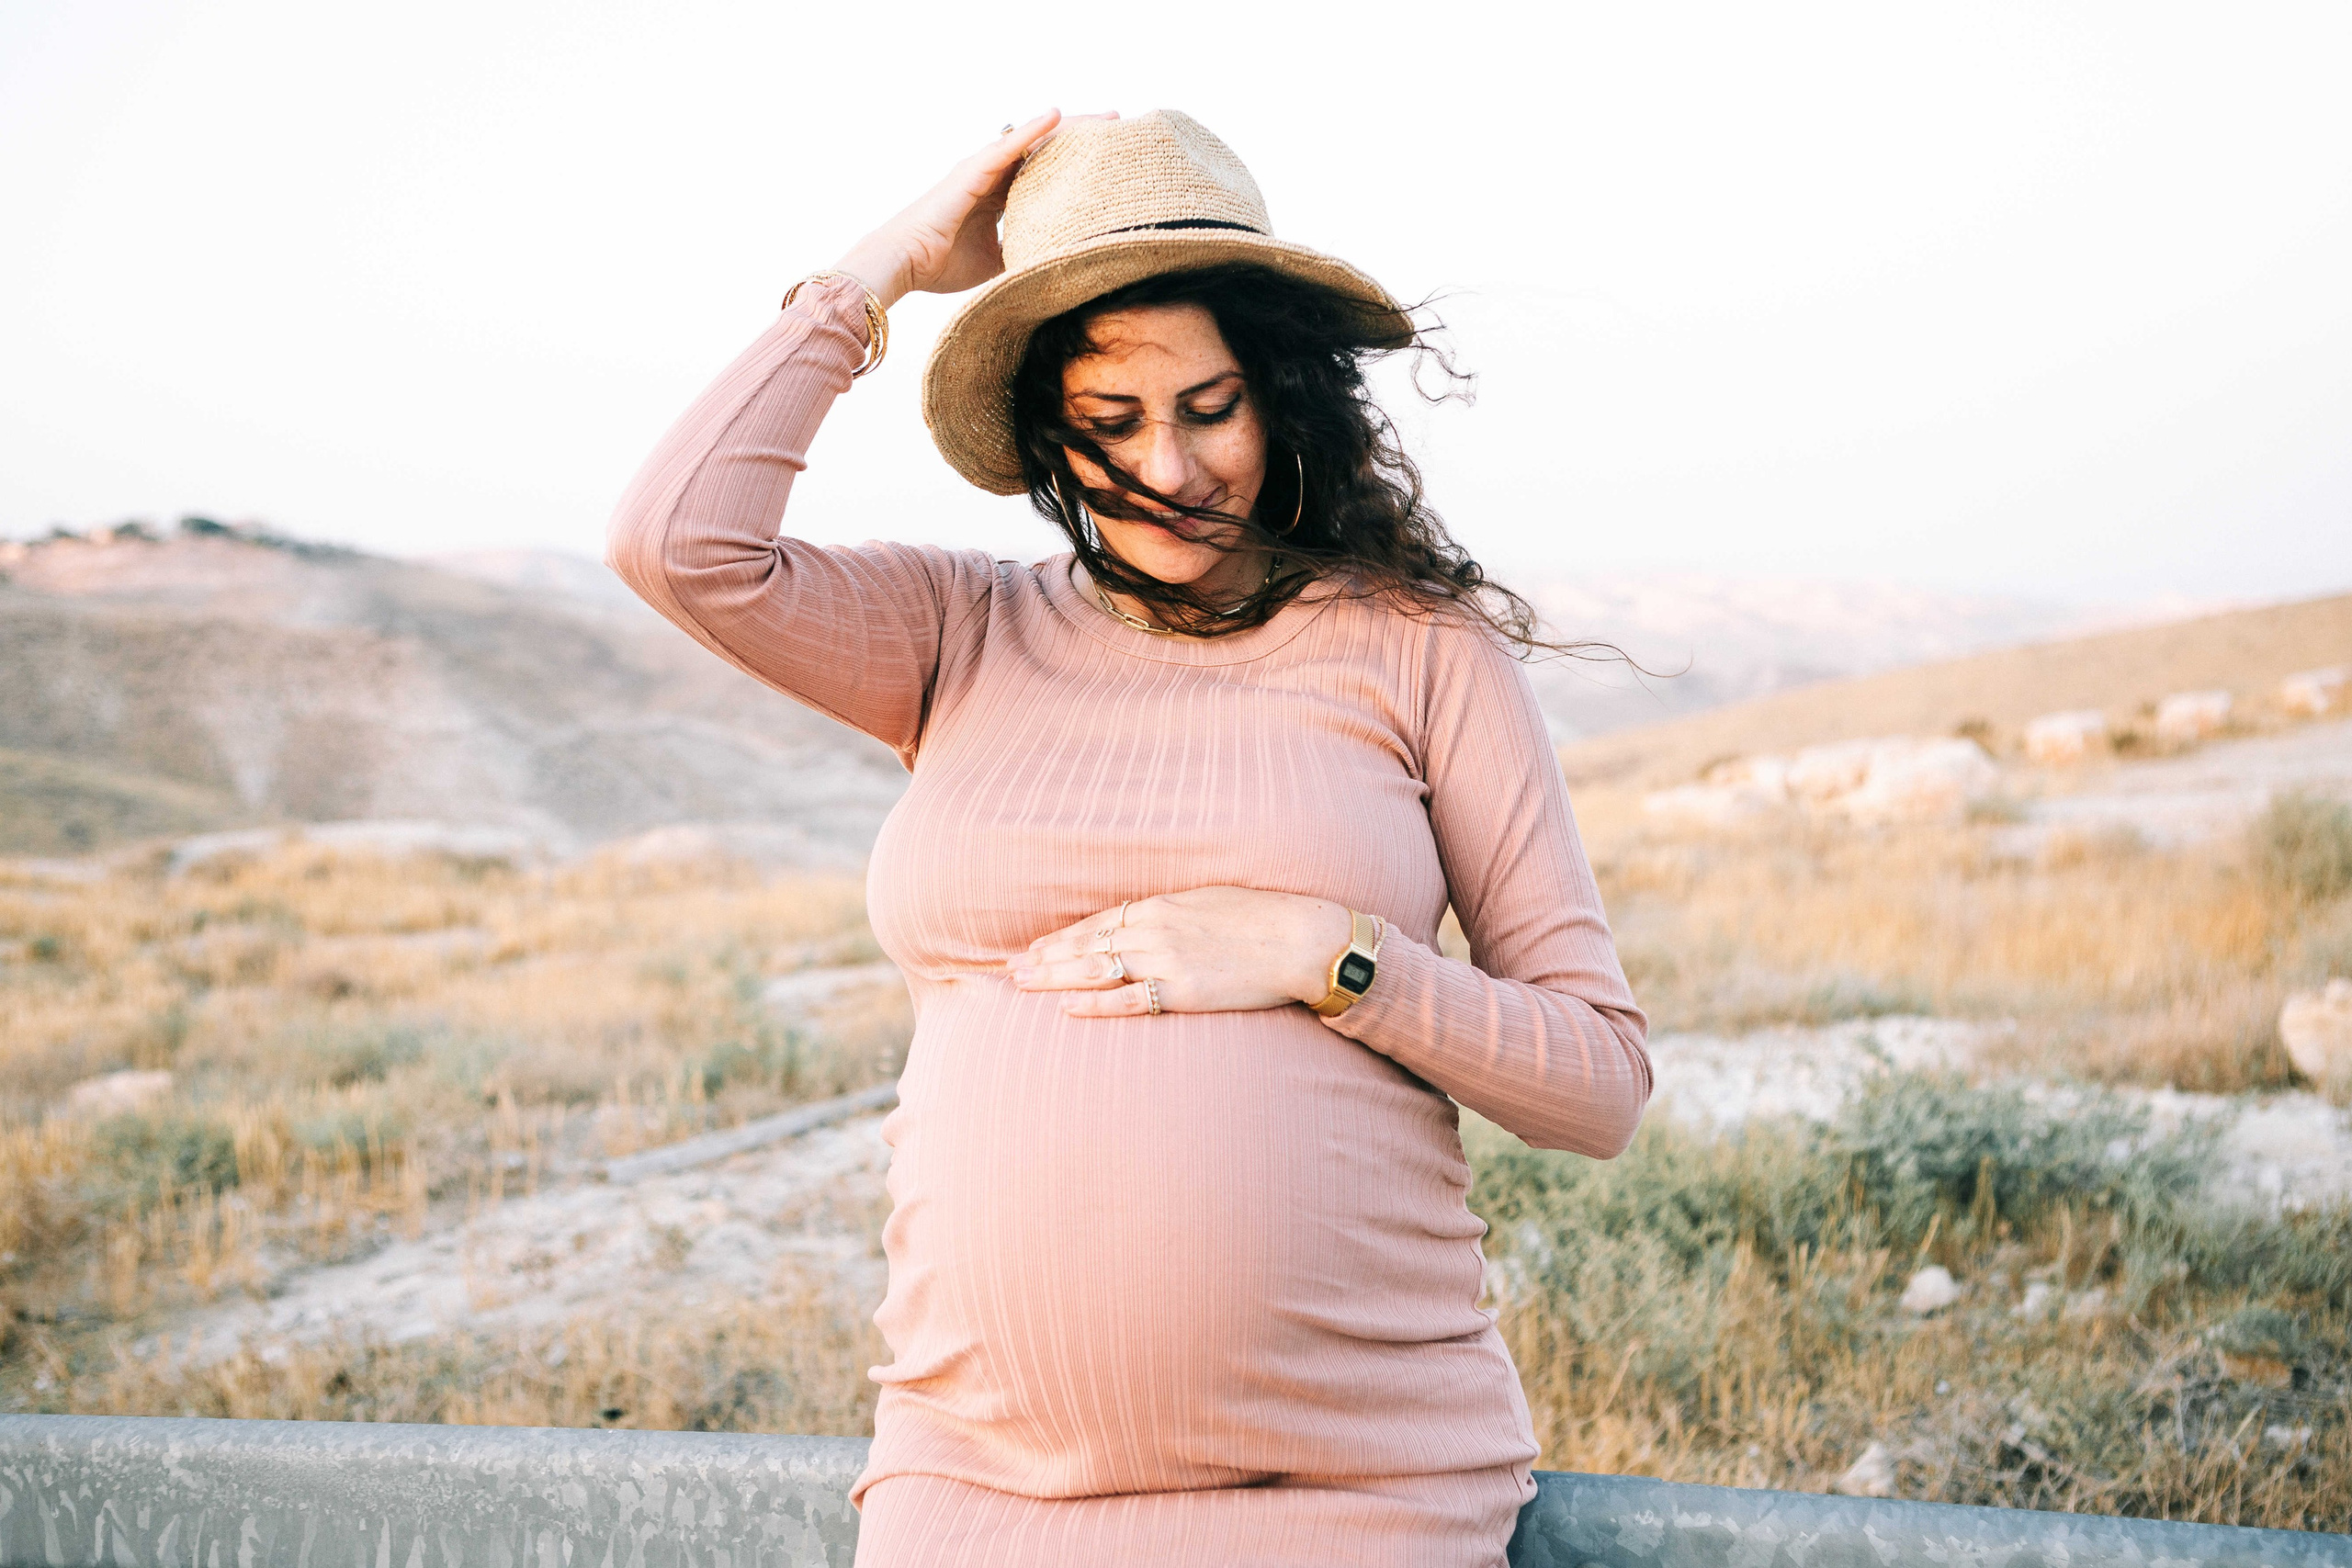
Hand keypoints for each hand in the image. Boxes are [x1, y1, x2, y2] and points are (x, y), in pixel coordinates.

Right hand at [833, 110, 1115, 308]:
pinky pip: (1008, 145)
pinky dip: (1033, 130)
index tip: (1113, 162)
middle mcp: (995, 175)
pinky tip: (1059, 115)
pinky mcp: (973, 170)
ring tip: (1107, 116)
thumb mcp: (997, 262)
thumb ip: (1024, 254)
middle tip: (1123, 129)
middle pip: (1048, 151)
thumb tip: (1057, 266)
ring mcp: (984, 168)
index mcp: (1000, 195)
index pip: (1047, 173)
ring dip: (1070, 127)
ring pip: (1035, 141)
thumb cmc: (941, 264)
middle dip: (1085, 139)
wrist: (904, 262)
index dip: (1079, 164)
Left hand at [1010, 887, 1354, 1017]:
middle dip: (1044, 957)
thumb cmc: (1262, 919)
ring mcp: (1166, 960)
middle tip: (1009, 970)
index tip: (1034, 948)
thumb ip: (1172, 913)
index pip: (1097, 923)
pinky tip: (1065, 1008)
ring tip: (1022, 985)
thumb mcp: (1209, 902)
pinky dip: (1093, 1003)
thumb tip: (1146, 922)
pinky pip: (1127, 999)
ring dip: (1055, 978)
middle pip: (1086, 945)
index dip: (1062, 938)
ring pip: (1095, 970)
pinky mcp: (1183, 990)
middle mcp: (1155, 929)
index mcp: (1161, 905)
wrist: (1300, 939)